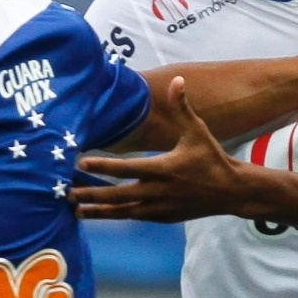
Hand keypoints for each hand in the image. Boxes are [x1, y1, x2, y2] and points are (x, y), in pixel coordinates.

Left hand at [73, 76, 249, 223]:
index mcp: (163, 169)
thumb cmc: (212, 159)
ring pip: (123, 211)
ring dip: (98, 211)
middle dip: (92, 194)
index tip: (82, 163)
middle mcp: (158, 191)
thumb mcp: (198, 132)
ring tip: (76, 211)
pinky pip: (134, 216)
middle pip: (118, 195)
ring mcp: (159, 208)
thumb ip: (183, 108)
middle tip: (67, 194)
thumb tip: (177, 81)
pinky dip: (115, 215)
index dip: (103, 166)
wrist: (231, 191)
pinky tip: (99, 214)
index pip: (127, 169)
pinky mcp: (161, 217)